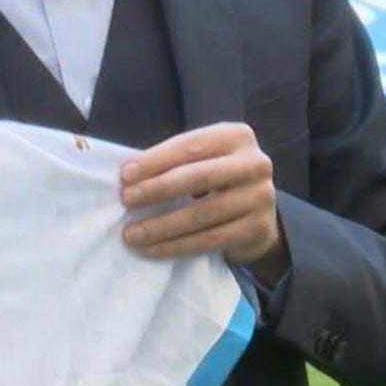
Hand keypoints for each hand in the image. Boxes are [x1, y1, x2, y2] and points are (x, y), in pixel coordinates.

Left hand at [120, 122, 286, 278]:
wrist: (255, 212)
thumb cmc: (213, 178)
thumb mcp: (199, 159)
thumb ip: (171, 162)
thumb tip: (126, 178)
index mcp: (236, 136)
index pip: (190, 146)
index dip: (155, 160)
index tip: (124, 175)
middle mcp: (255, 164)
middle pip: (199, 177)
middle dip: (157, 189)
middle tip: (126, 201)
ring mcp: (261, 198)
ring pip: (203, 214)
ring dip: (161, 226)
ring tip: (131, 233)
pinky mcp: (258, 230)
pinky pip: (210, 240)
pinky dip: (176, 246)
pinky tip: (152, 249)